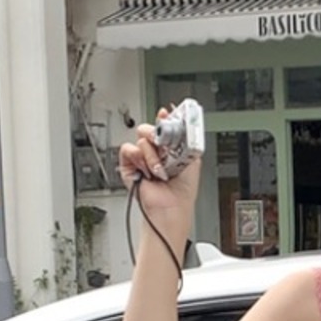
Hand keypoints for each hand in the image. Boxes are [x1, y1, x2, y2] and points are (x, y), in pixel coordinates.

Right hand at [118, 110, 201, 226]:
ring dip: (153, 155)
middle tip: (167, 149)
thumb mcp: (193, 159)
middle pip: (151, 127)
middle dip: (160, 135)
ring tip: (160, 170)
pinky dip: (139, 159)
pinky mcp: (129, 164)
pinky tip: (147, 171)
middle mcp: (155, 150)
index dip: (166, 117)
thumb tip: (182, 123)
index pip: (165, 125)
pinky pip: (128, 148)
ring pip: (141, 137)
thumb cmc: (183, 191)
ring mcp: (142, 156)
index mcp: (170, 147)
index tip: (168, 113)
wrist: (170, 207)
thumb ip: (187, 139)